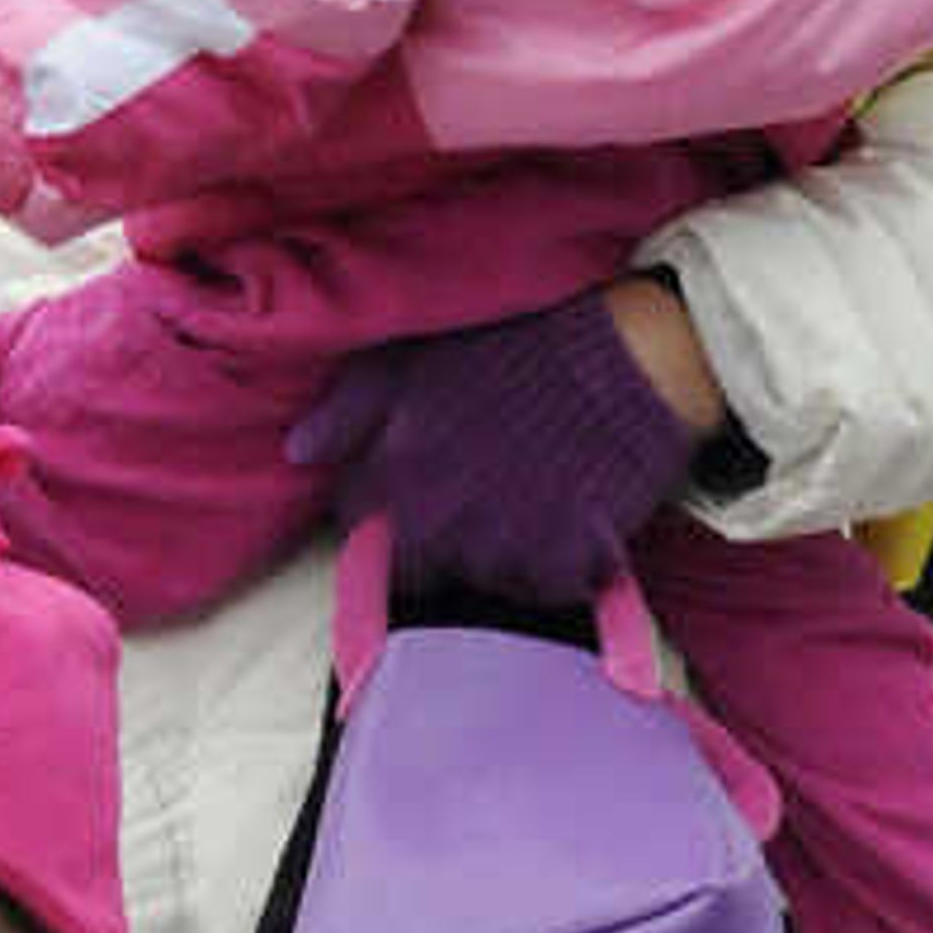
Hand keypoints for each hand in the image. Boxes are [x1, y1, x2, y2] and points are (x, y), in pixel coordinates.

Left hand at [285, 282, 706, 599]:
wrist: (633, 352)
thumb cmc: (521, 343)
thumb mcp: (418, 356)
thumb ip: (351, 406)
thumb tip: (299, 451)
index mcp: (399, 470)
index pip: (356, 522)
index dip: (379, 506)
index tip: (409, 487)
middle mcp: (443, 520)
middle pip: (413, 568)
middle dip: (433, 542)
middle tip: (476, 498)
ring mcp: (504, 547)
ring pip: (480, 579)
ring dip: (498, 555)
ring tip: (528, 501)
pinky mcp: (566, 562)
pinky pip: (546, 588)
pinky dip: (558, 565)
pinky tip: (570, 520)